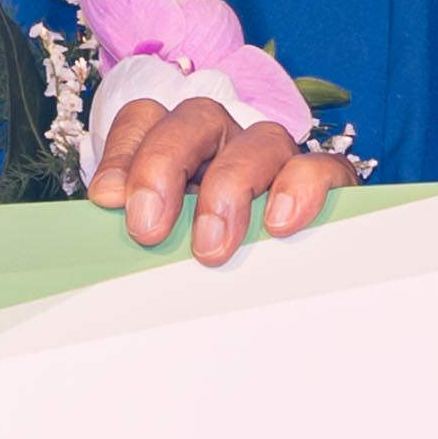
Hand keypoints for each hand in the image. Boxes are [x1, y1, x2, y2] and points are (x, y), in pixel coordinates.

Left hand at [85, 96, 364, 265]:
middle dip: (165, 165)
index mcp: (181, 153)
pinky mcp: (329, 189)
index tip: (107, 200)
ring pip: (263, 138)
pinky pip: (323, 168)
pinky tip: (280, 224)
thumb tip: (108, 217)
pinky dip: (301, 187)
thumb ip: (141, 234)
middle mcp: (229, 146)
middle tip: (148, 229)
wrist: (286, 320)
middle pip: (197, 117)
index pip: (147, 118)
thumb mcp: (164, 255)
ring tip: (210, 248)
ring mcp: (280, 164)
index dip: (124, 150)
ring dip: (230, 186)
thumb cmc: (207, 278)